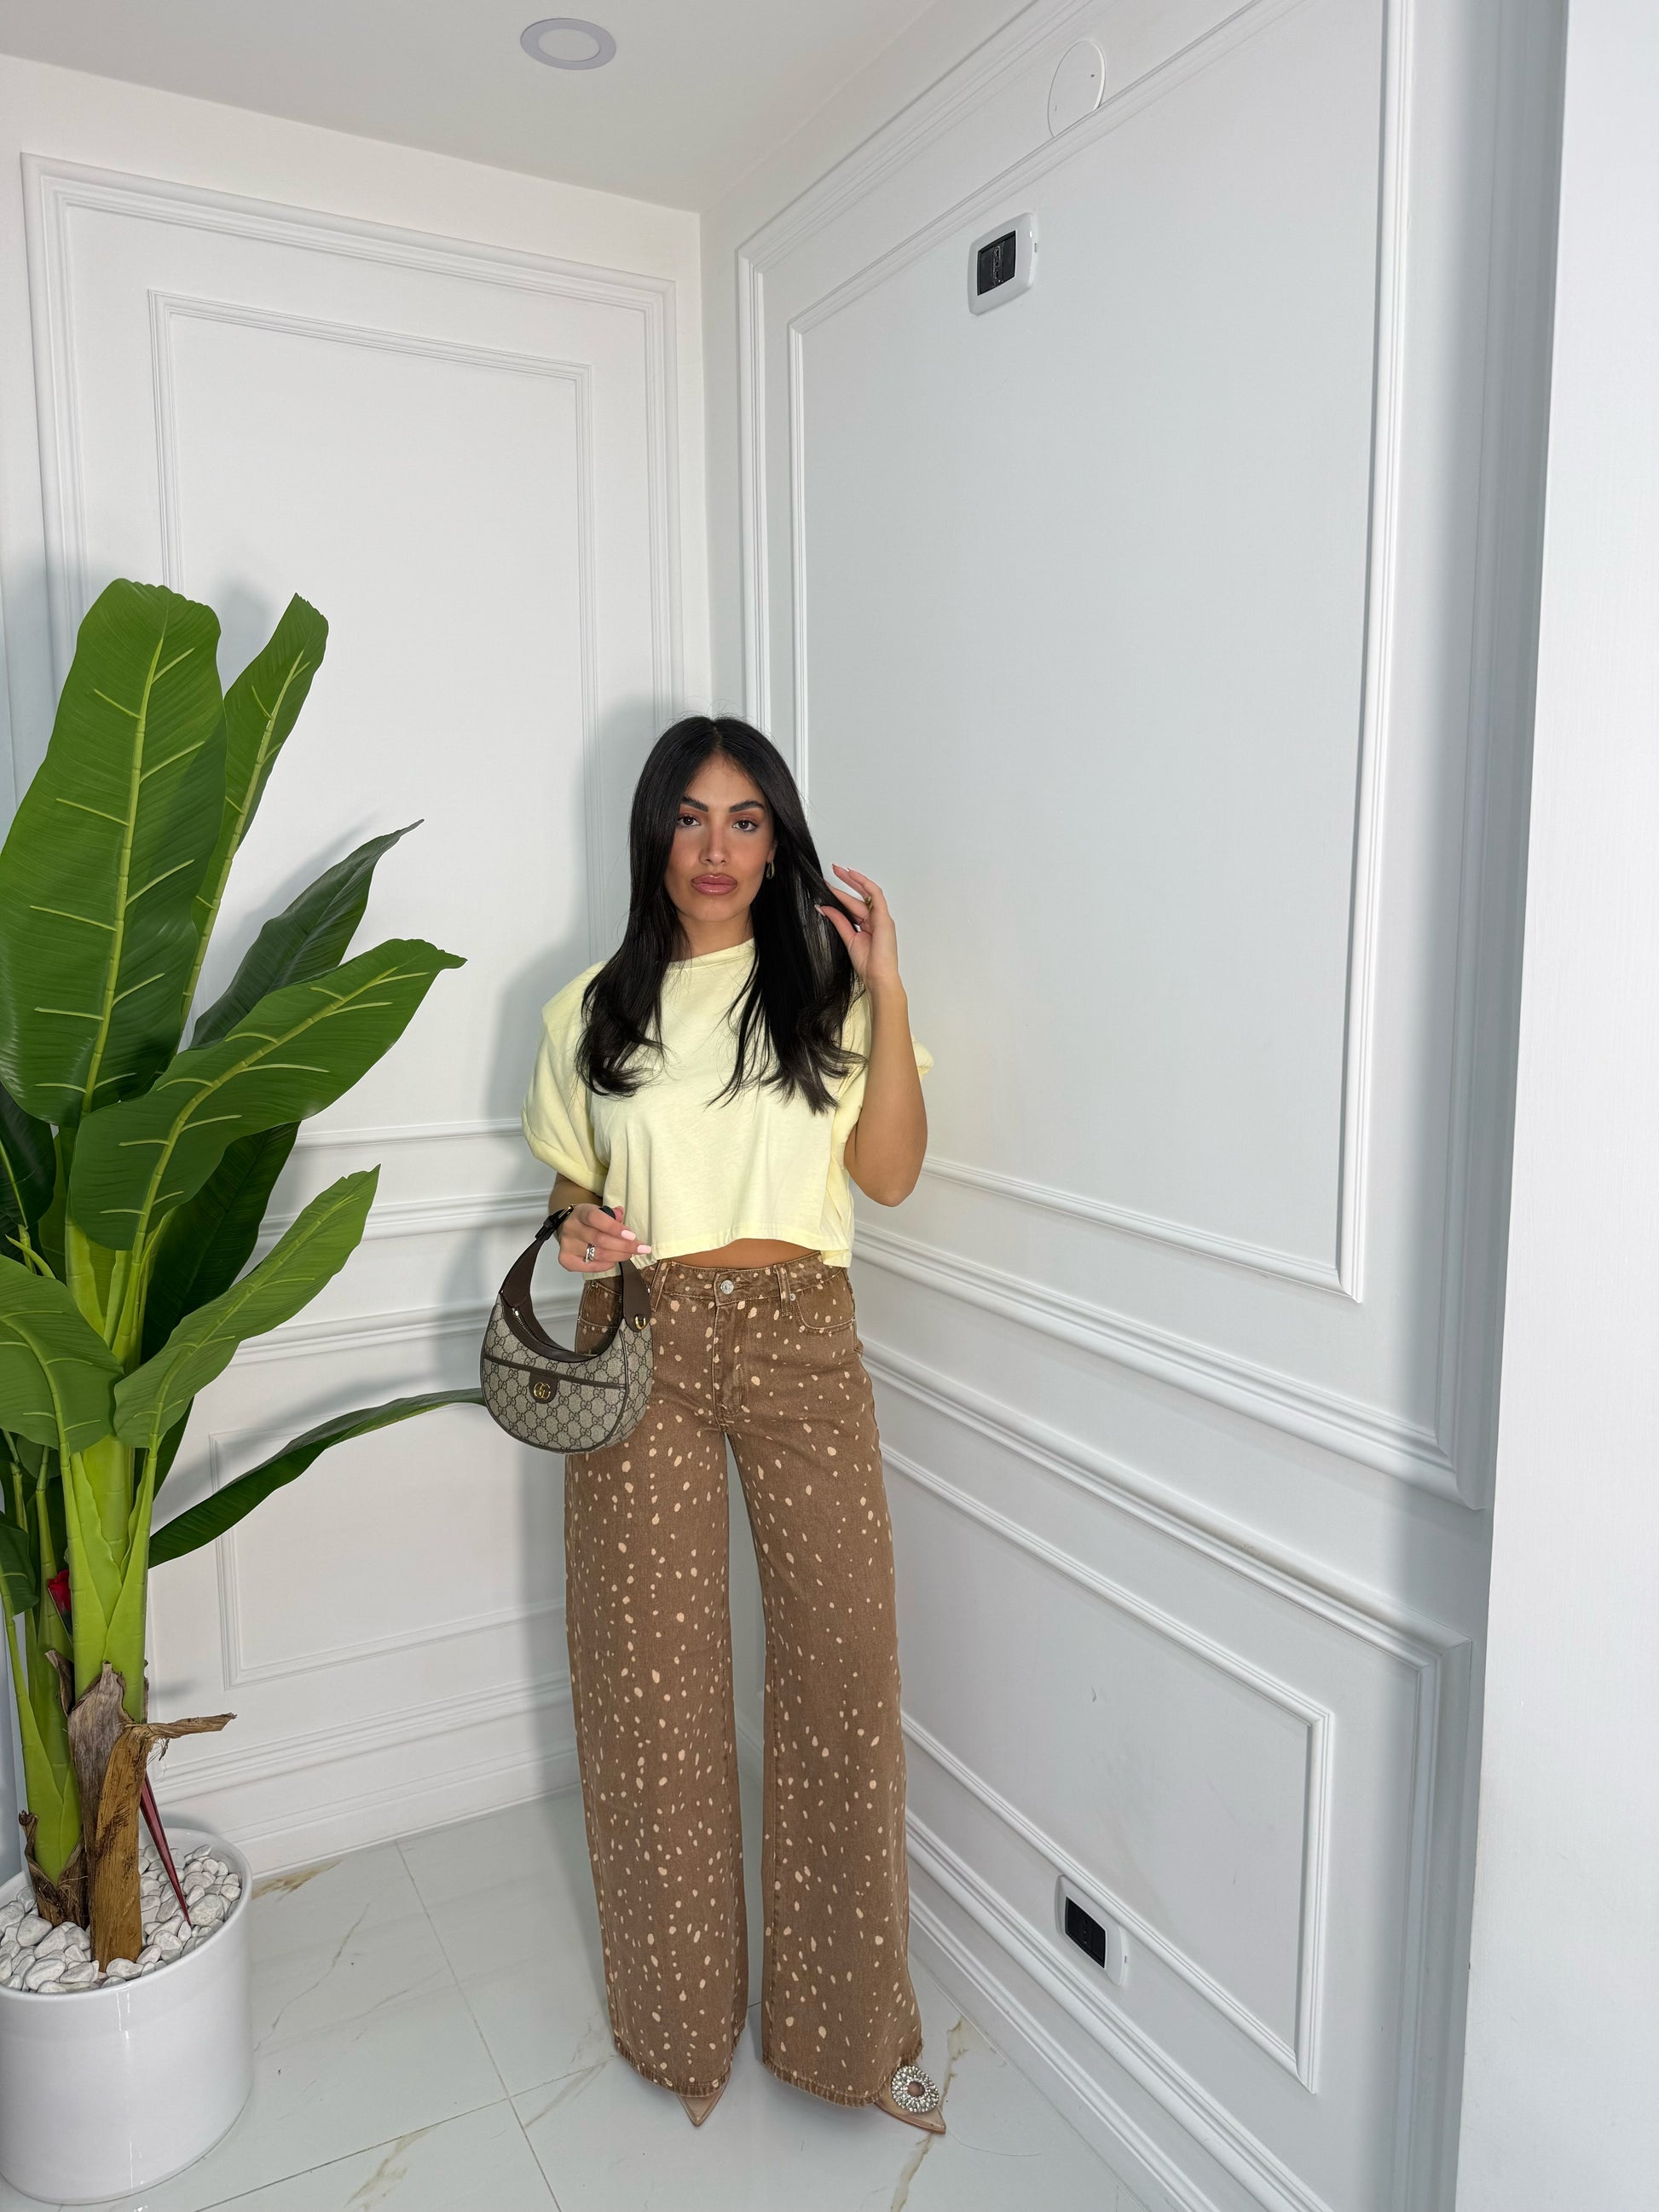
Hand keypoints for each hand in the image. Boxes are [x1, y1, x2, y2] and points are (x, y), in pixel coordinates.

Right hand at [557, 1202, 648, 1272]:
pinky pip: (590, 1267)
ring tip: (631, 1254)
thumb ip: (611, 1214)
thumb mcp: (600, 1212)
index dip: (615, 1228)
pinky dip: (606, 1265)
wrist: (569, 1230)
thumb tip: (620, 1215)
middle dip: (624, 1246)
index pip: (596, 1219)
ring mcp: (567, 1245)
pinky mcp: (566, 1260)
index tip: (632, 1236)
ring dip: (619, 1256)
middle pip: (600, 1240)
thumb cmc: (588, 1222)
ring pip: (598, 1254)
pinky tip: (614, 1261)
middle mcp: (571, 1228)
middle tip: (640, 1249)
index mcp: (581, 1212)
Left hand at [816, 864, 901, 991]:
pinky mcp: (885, 919)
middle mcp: (876, 919)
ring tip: (840, 870)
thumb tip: (824, 907)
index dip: (839, 894)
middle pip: (860, 896)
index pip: (853, 905)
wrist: (878, 977)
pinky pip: (876, 896)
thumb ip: (839, 922)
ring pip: (868, 893)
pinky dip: (865, 885)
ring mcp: (882, 918)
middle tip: (833, 870)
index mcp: (869, 925)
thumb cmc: (868, 964)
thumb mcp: (848, 938)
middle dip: (847, 882)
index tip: (826, 886)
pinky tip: (854, 876)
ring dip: (855, 880)